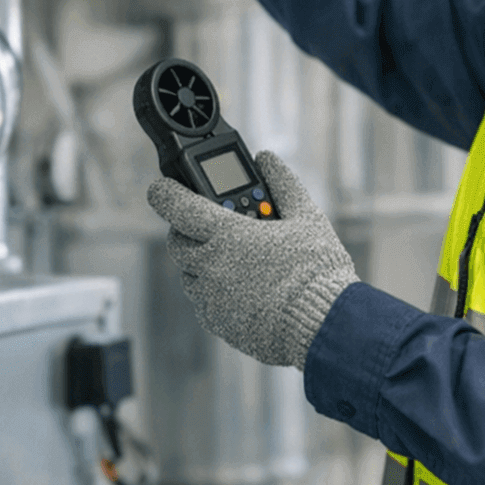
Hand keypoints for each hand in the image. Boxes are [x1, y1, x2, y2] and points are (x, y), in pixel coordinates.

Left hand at [147, 151, 358, 368]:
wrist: (323, 324)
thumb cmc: (316, 270)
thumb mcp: (307, 217)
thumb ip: (283, 183)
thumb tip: (267, 160)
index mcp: (228, 236)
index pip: (178, 207)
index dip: (164, 194)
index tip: (161, 188)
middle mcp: (211, 266)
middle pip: (178, 242)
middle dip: (187, 229)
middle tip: (209, 223)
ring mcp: (212, 299)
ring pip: (190, 274)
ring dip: (202, 261)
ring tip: (235, 257)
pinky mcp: (219, 324)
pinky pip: (204, 302)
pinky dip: (214, 290)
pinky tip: (243, 287)